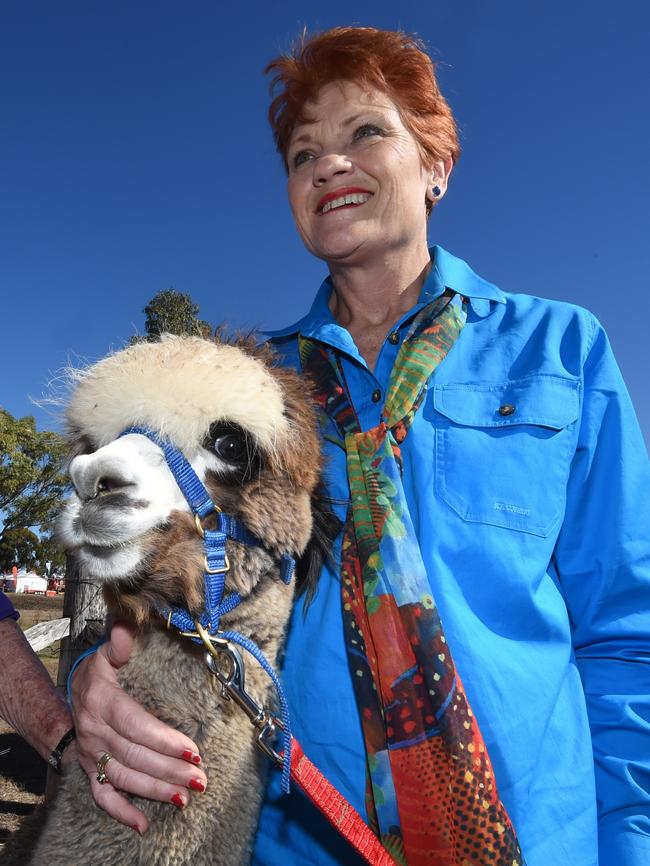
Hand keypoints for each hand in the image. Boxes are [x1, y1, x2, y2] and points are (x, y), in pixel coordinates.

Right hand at [70, 621, 207, 832]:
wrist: (75, 688)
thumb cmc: (103, 668)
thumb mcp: (109, 649)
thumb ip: (120, 640)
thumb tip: (125, 629)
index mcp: (102, 700)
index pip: (135, 724)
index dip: (162, 739)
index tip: (191, 748)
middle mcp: (94, 730)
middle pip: (134, 755)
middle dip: (169, 769)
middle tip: (200, 777)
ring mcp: (91, 753)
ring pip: (123, 777)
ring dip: (154, 790)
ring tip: (186, 796)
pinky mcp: (90, 769)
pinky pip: (102, 796)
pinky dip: (121, 812)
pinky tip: (143, 824)